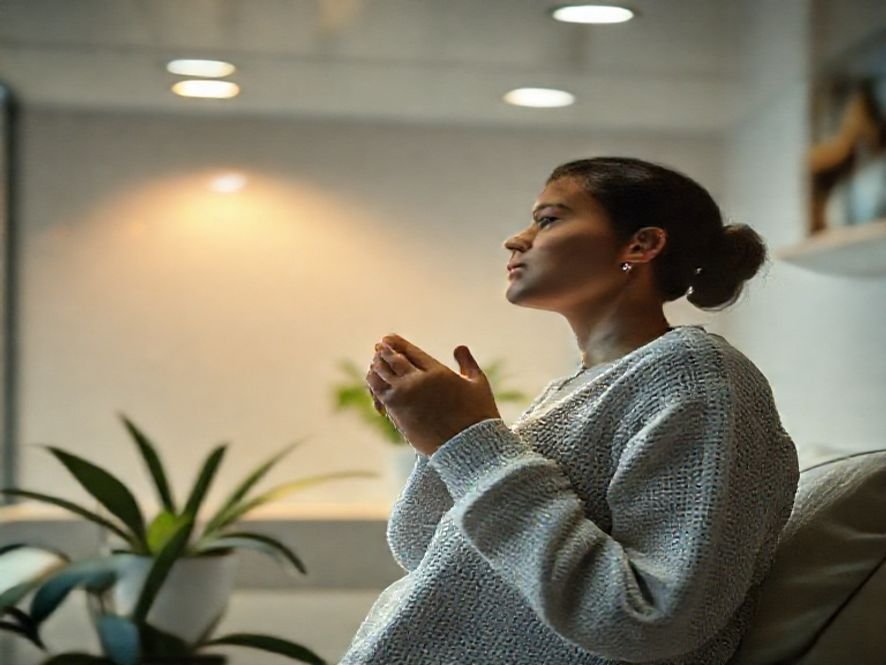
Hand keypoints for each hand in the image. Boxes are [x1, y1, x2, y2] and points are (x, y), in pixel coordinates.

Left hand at [365, 334, 501, 455]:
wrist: (469, 447)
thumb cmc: (478, 415)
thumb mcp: (478, 384)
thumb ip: (467, 363)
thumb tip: (459, 348)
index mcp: (437, 372)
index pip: (410, 352)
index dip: (397, 343)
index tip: (388, 339)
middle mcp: (417, 382)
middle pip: (392, 361)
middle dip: (384, 352)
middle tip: (379, 348)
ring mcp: (404, 399)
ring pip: (380, 377)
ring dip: (376, 368)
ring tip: (375, 365)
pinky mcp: (397, 416)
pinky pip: (378, 395)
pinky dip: (375, 387)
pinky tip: (375, 384)